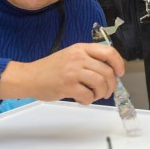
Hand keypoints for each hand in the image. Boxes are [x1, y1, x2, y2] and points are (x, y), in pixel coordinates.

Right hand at [0, 42, 124, 103]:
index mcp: (81, 48)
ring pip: (100, 83)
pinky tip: (81, 99)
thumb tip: (110, 71)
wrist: (29, 77)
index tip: (120, 73)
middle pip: (107, 72)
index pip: (109, 52)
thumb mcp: (71, 56)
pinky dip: (88, 100)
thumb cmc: (50, 69)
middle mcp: (78, 58)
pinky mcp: (67, 85)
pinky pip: (88, 95)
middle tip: (106, 91)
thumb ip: (88, 59)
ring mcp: (72, 71)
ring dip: (101, 93)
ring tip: (94, 95)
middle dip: (111, 85)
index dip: (119, 64)